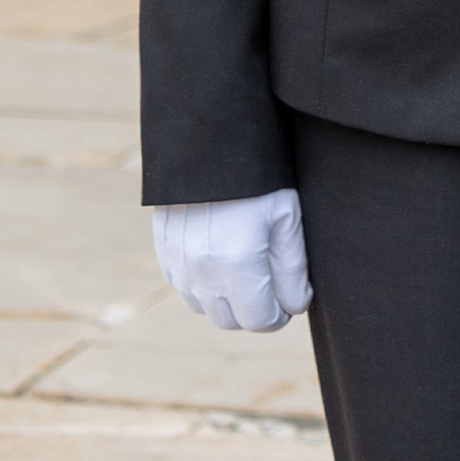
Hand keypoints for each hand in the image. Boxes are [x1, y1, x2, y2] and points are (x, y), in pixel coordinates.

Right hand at [152, 188, 310, 330]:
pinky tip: (222, 255)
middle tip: (272, 283)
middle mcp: (202, 270)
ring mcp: (178, 262)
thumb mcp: (286, 216)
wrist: (209, 139)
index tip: (290, 297)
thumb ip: (292, 268)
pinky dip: (204, 284)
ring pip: (204, 307)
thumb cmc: (258, 175)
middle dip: (254, 310)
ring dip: (227, 299)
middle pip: (230, 320)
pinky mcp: (164, 251)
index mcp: (237, 263)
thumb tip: (295, 305)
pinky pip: (184, 287)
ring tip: (248, 267)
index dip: (279, 315)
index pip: (259, 321)